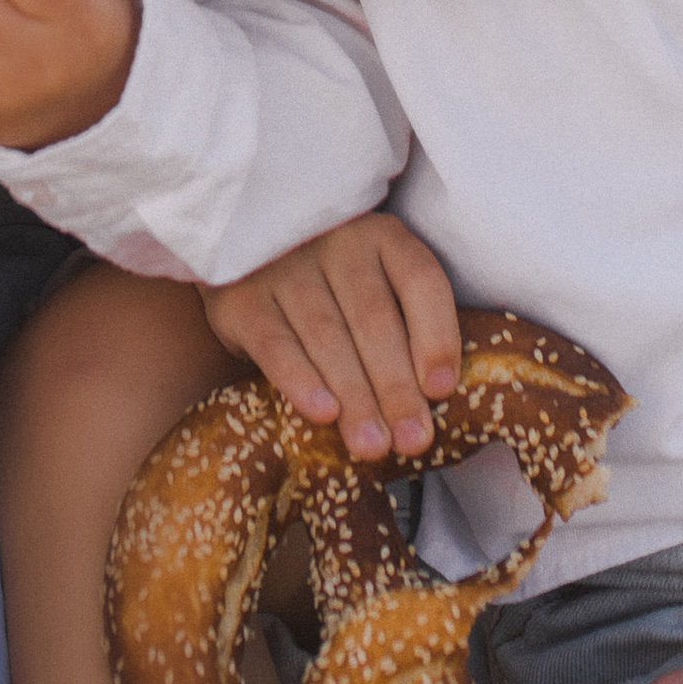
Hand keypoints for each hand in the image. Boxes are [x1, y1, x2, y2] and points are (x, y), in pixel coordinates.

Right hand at [201, 214, 460, 464]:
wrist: (250, 271)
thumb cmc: (336, 297)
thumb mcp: (379, 293)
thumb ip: (409, 334)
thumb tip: (438, 403)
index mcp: (383, 238)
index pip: (421, 279)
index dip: (437, 335)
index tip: (442, 391)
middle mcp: (336, 241)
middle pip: (374, 318)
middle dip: (396, 387)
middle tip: (412, 441)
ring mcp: (284, 265)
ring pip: (327, 335)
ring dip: (355, 395)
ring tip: (372, 445)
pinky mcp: (240, 296)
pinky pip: (275, 342)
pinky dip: (301, 380)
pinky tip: (323, 414)